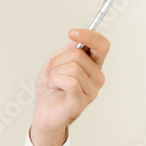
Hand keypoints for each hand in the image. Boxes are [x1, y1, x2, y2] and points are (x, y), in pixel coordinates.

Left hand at [29, 28, 109, 145]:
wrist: (43, 113)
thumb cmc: (50, 89)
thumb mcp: (56, 63)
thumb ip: (68, 51)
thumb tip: (78, 40)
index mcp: (93, 65)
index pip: (102, 45)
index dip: (89, 36)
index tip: (72, 33)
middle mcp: (97, 77)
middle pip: (78, 54)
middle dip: (57, 60)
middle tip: (50, 71)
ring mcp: (91, 91)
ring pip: (73, 67)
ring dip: (54, 72)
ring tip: (52, 82)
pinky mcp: (81, 102)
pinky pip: (70, 82)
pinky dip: (55, 81)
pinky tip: (53, 87)